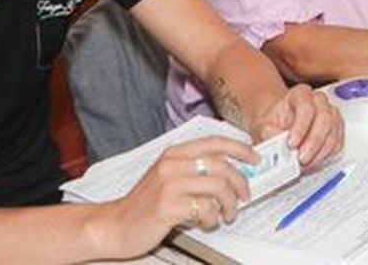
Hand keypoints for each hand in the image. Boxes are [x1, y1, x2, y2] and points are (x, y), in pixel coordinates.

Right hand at [91, 136, 254, 258]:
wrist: (113, 225)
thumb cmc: (145, 204)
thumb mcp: (169, 177)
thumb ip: (196, 170)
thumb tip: (233, 172)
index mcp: (174, 153)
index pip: (216, 142)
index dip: (240, 148)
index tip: (255, 159)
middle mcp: (172, 164)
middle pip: (222, 165)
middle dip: (240, 183)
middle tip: (244, 196)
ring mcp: (169, 184)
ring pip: (218, 187)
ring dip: (229, 204)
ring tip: (227, 214)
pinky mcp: (168, 206)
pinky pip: (205, 208)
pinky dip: (212, 217)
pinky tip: (206, 222)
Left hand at [250, 84, 342, 167]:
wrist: (278, 124)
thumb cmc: (272, 122)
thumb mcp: (262, 126)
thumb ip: (269, 134)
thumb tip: (276, 147)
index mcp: (300, 94)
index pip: (306, 106)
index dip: (300, 126)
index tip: (291, 144)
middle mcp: (319, 101)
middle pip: (325, 117)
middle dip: (313, 141)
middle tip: (301, 158)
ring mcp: (330, 114)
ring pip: (333, 131)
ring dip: (320, 151)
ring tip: (304, 164)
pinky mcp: (336, 129)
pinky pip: (337, 143)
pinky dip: (326, 155)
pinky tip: (313, 160)